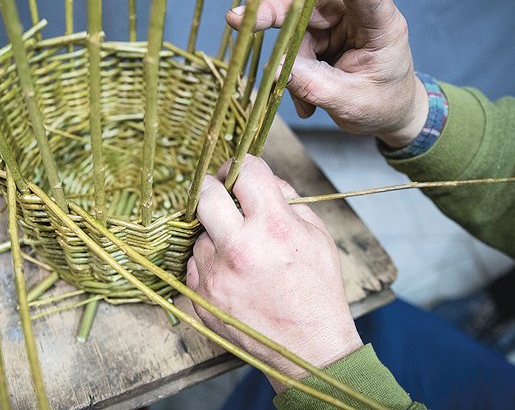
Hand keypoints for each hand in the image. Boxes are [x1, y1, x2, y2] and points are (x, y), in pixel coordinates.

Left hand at [187, 155, 361, 391]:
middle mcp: (240, 247)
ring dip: (216, 232)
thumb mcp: (317, 236)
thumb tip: (263, 180)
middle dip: (215, 187)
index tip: (241, 170)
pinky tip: (233, 273)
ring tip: (241, 251)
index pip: (246, 171)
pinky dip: (211, 260)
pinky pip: (196, 262)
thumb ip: (289, 200)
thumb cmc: (317, 291)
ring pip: (201, 231)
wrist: (307, 350)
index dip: (244, 164)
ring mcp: (215, 273)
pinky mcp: (200, 295)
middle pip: (206, 194)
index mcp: (274, 227)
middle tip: (223, 191)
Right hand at [226, 0, 426, 148]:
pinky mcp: (319, 37)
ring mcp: (335, 25)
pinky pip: (292, 52)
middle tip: (236, 19)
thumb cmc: (382, 105)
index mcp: (381, 25)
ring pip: (294, 32)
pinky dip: (293, 78)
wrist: (388, 114)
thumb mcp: (351, 103)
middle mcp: (355, 16)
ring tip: (307, 102)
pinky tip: (308, 103)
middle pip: (309, 4)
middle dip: (273, 14)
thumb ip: (316, 87)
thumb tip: (275, 68)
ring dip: (291, 67)